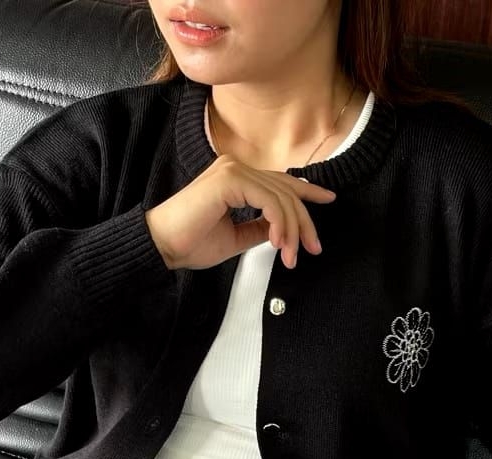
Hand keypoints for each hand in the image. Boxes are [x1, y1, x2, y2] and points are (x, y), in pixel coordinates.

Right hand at [143, 153, 337, 271]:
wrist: (162, 247)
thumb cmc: (191, 244)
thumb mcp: (236, 238)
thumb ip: (259, 229)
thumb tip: (281, 230)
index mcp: (237, 178)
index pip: (280, 181)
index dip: (307, 191)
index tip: (329, 200)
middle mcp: (236, 168)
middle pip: (286, 190)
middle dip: (305, 222)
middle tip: (313, 249)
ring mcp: (232, 170)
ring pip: (281, 197)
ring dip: (292, 230)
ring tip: (291, 256)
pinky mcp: (228, 180)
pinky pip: (268, 200)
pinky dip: (279, 223)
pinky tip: (279, 244)